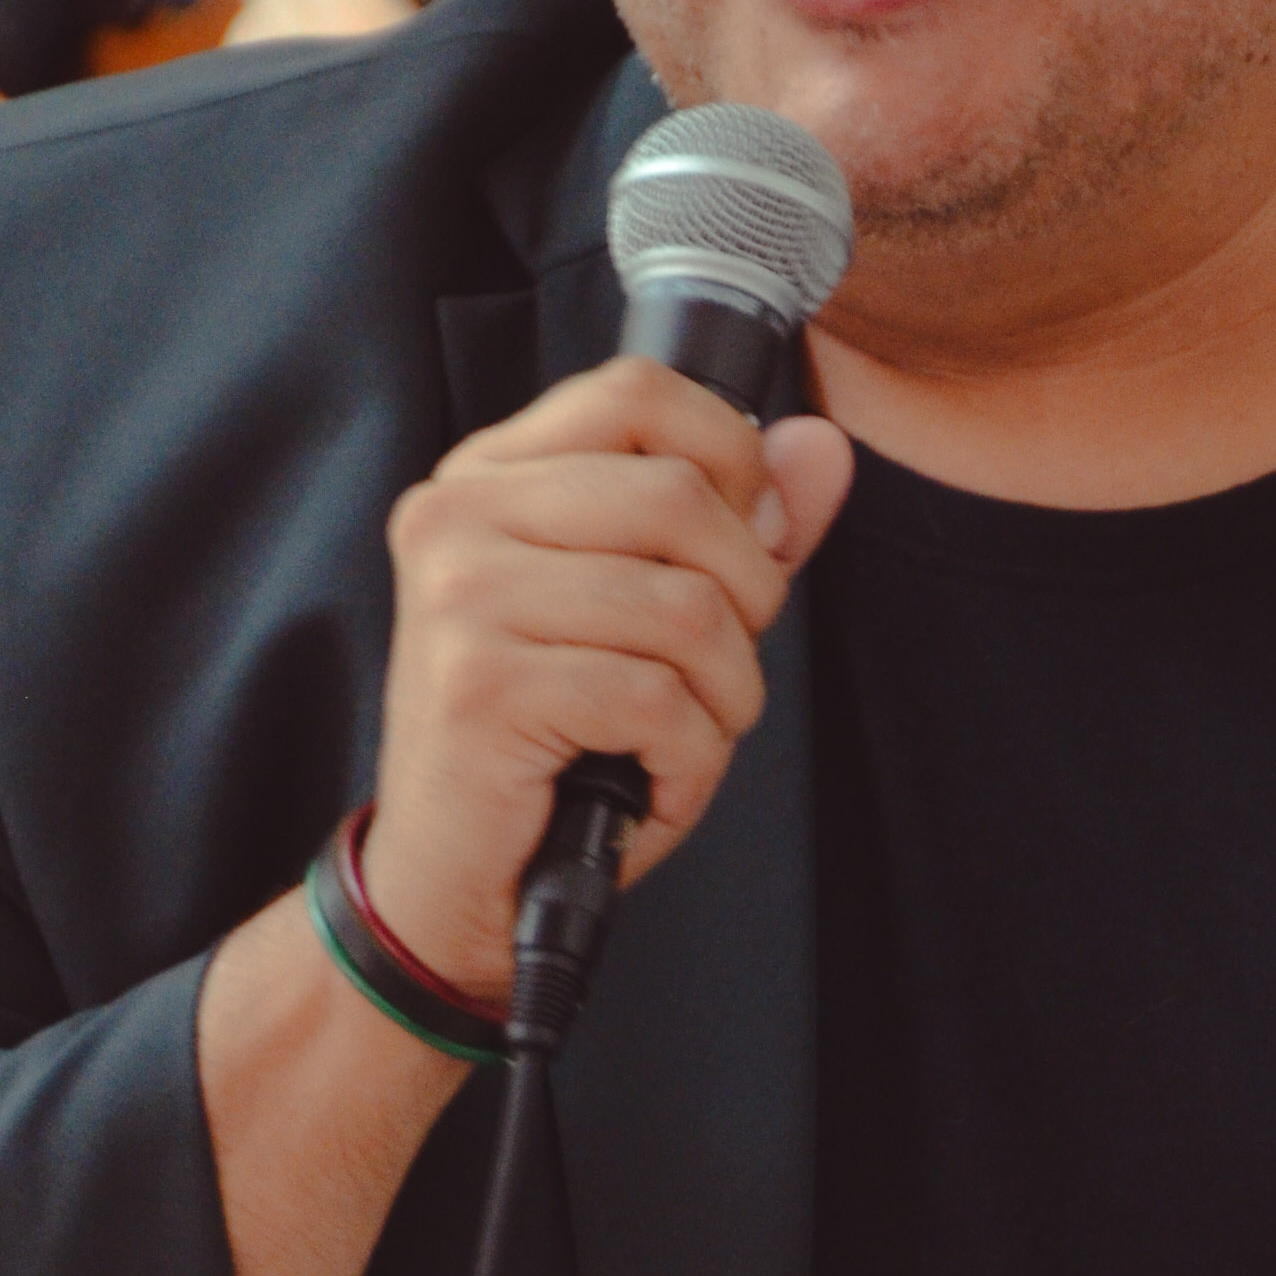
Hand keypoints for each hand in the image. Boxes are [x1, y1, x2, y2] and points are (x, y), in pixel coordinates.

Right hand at [360, 361, 852, 1011]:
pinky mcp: (481, 685)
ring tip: (676, 736)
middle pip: (681, 495)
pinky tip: (646, 779)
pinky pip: (658, 699)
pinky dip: (688, 759)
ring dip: (723, 696)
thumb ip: (737, 524)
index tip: (737, 547)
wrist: (454, 882)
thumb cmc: (554, 745)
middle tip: (711, 670)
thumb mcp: (651, 617)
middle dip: (745, 599)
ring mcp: (461, 596)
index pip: (639, 394)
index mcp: (491, 476)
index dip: (728, 461)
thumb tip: (821, 448)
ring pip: (686, 606)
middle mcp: (458, 516)